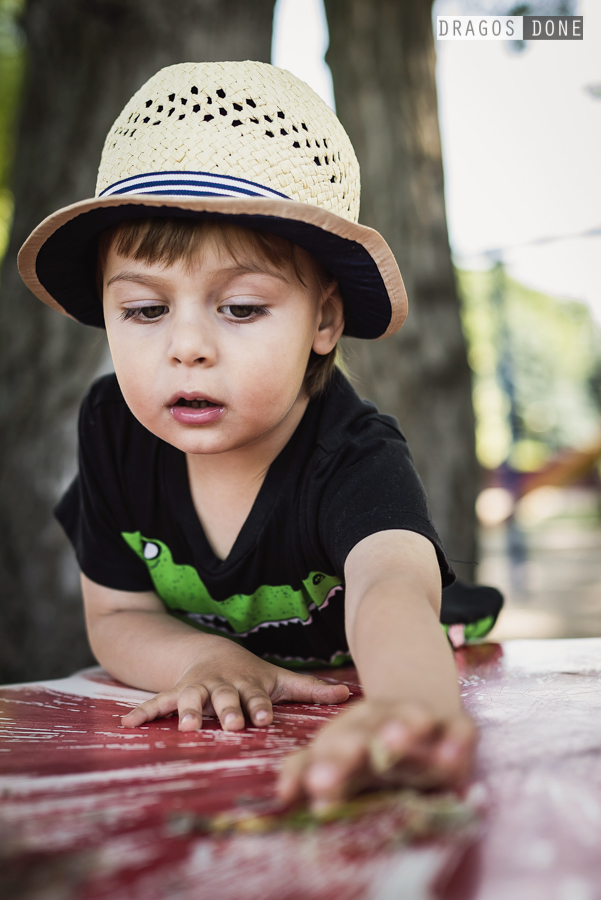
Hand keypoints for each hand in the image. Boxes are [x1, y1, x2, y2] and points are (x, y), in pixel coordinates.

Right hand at [120, 636, 349, 730]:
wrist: (210, 652)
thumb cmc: (250, 675)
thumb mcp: (278, 678)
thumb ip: (310, 688)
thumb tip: (349, 694)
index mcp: (248, 686)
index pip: (257, 698)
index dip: (260, 707)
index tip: (264, 719)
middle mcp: (222, 687)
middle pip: (225, 698)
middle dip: (227, 710)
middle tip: (231, 724)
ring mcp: (197, 689)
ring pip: (191, 699)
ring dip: (188, 711)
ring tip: (186, 725)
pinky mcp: (175, 693)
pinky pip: (157, 703)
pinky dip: (143, 713)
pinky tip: (126, 726)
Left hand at [277, 699, 475, 808]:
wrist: (417, 707)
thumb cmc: (370, 745)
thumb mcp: (337, 753)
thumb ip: (305, 770)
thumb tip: (283, 794)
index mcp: (350, 736)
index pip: (331, 749)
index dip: (323, 766)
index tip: (313, 786)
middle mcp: (381, 725)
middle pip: (363, 734)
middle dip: (348, 752)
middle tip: (333, 773)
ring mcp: (418, 722)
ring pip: (408, 722)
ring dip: (399, 731)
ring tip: (389, 743)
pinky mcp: (455, 726)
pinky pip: (459, 731)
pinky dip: (456, 743)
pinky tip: (451, 761)